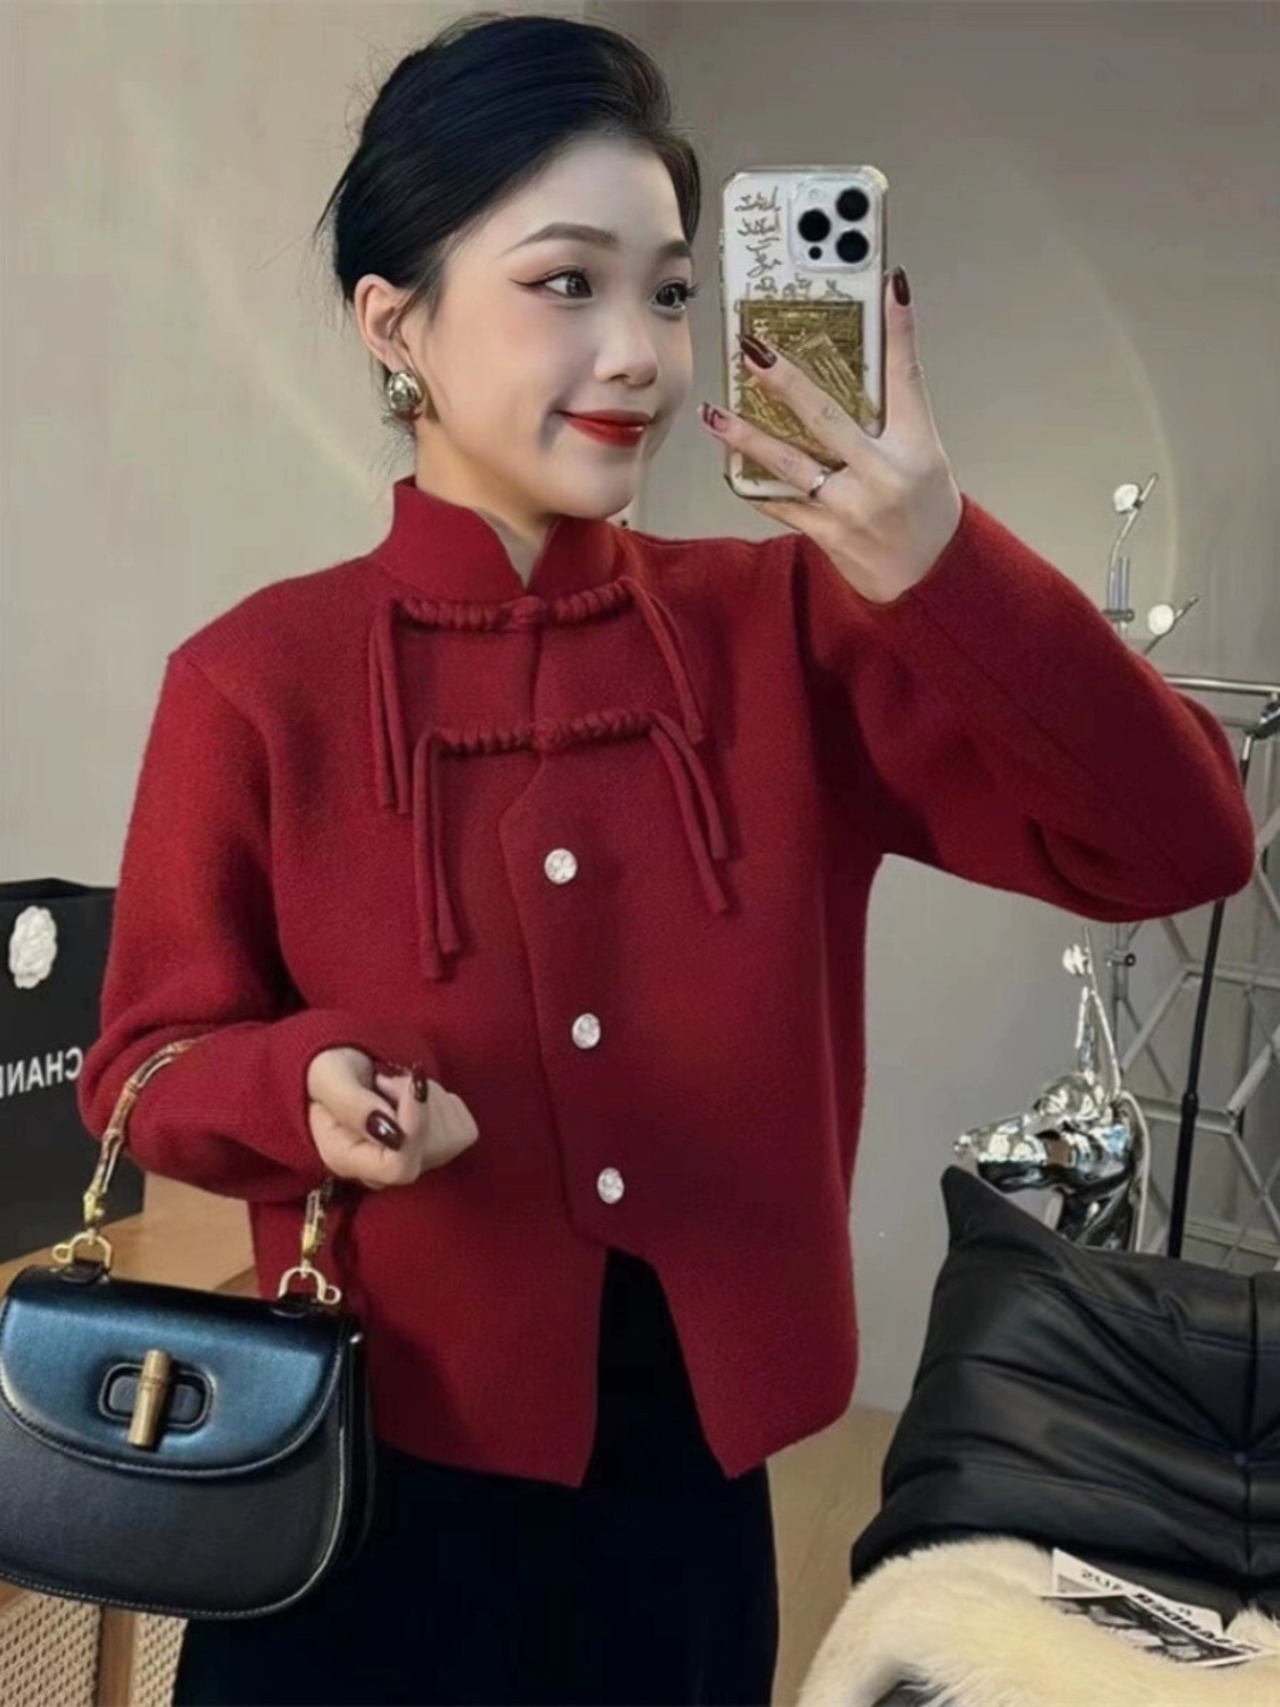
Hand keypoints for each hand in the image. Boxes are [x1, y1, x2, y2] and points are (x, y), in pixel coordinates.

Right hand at [305, 1047, 478, 1190]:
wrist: (342, 1071)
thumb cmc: (329, 1072)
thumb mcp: (329, 1077)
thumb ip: (353, 1105)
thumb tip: (395, 1134)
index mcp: (346, 1159)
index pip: (398, 1167)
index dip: (416, 1126)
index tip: (414, 1084)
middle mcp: (380, 1173)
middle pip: (429, 1151)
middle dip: (418, 1102)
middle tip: (386, 1079)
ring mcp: (410, 1165)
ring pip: (450, 1138)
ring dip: (430, 1098)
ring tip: (394, 1088)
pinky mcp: (439, 1151)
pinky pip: (462, 1129)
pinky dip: (445, 1103)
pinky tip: (416, 1098)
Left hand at [699, 268, 963, 603]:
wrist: (928, 577)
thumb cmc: (924, 506)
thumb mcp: (924, 450)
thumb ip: (895, 406)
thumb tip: (869, 349)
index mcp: (914, 446)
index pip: (907, 376)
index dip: (900, 330)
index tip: (890, 284)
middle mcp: (882, 475)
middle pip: (827, 418)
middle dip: (786, 382)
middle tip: (753, 350)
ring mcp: (850, 508)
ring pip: (790, 465)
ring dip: (747, 438)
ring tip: (715, 413)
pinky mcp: (826, 534)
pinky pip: (781, 504)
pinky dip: (754, 483)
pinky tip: (728, 462)